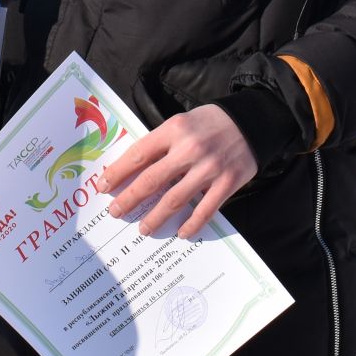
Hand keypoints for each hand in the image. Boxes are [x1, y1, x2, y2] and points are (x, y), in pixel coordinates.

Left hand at [98, 105, 257, 238]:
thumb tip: (133, 169)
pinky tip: (180, 233)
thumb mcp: (181, 122)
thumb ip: (160, 143)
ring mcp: (209, 168)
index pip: (138, 155)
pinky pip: (204, 210)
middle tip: (116, 212)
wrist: (252, 122)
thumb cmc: (209, 123)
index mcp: (173, 130)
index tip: (103, 187)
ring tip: (143, 228)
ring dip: (155, 217)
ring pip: (174, 199)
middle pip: (151, 180)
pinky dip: (191, 224)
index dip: (118, 173)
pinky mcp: (227, 183)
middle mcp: (189, 149)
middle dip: (129, 199)